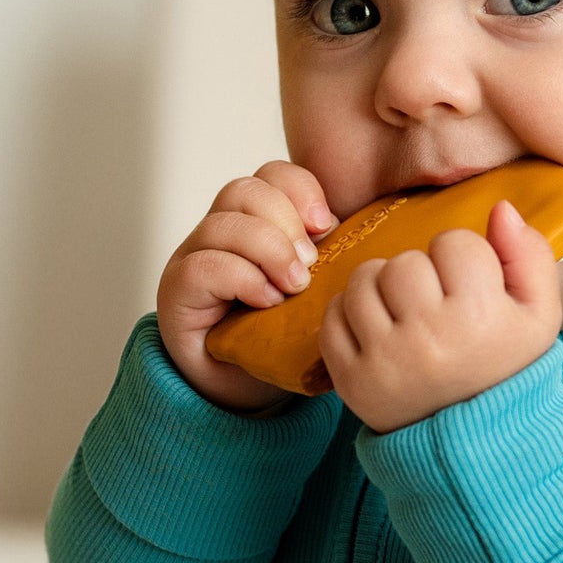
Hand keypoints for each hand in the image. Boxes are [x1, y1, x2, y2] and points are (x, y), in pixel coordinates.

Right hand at [156, 161, 340, 414]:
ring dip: (268, 251)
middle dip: (286, 221)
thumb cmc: (284, 335)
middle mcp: (222, 231)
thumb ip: (338, 259)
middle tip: (311, 264)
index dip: (301, 189)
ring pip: (223, 222)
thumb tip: (382, 239)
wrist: (243, 387)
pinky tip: (267, 302)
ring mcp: (195, 256)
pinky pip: (204, 264)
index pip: (273, 174)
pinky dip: (243, 279)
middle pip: (246, 190)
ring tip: (294, 287)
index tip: (327, 226)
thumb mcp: (319, 290)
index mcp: (259, 220)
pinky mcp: (179, 290)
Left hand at [318, 199, 562, 433]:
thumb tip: (500, 209)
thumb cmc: (506, 368)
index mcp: (479, 318)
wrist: (476, 443)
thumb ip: (529, 257)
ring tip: (403, 309)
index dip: (462, 258)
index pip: (454, 243)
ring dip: (382, 286)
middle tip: (434, 300)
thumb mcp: (539, 316)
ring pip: (364, 280)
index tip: (468, 286)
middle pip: (405, 261)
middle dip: (420, 272)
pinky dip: (350, 312)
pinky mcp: (351, 380)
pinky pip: (333, 316)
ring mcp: (384, 360)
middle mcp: (428, 338)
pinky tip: (377, 326)